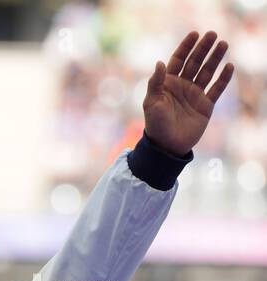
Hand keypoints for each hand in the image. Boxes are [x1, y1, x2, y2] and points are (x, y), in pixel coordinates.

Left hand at [143, 30, 233, 155]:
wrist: (166, 146)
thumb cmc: (155, 124)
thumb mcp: (151, 103)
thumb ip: (155, 83)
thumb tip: (160, 62)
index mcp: (168, 83)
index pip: (178, 60)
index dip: (186, 47)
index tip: (195, 34)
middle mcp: (182, 86)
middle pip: (195, 62)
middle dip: (203, 48)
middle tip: (213, 34)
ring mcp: (195, 94)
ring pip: (207, 72)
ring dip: (215, 58)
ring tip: (223, 44)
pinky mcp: (205, 105)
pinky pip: (216, 89)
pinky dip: (223, 78)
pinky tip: (229, 67)